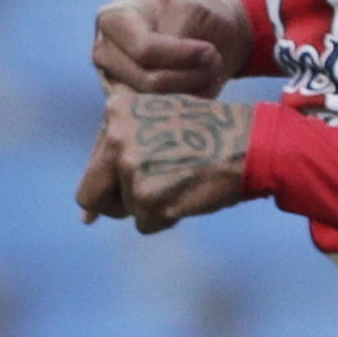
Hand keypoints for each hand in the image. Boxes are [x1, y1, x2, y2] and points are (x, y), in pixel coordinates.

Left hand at [77, 87, 253, 233]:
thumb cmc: (211, 133)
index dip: (114, 180)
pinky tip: (189, 195)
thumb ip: (124, 153)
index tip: (140, 179)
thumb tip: (85, 217)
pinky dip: (167, 218)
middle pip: (90, 194)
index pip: (94, 163)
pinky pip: (146, 224)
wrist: (251, 142)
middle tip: (149, 195)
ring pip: (125, 210)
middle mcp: (117, 137)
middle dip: (115, 203)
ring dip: (152, 207)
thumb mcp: (161, 122)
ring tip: (183, 183)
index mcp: (116, 112)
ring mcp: (131, 168)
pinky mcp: (148, 197)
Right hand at [92, 0, 252, 96]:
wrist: (206, 34)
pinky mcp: (128, 108)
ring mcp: (112, 83)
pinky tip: (202, 88)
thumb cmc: (197, 15)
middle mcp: (104, 53)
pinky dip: (188, 106)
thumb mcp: (192, 9)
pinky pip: (160, 119)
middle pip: (148, 82)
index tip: (210, 51)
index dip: (181, 55)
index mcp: (113, 19)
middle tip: (215, 62)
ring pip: (155, 105)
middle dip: (191, 76)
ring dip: (193, 91)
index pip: (144, 49)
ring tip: (210, 72)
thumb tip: (161, 78)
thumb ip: (179, 38)